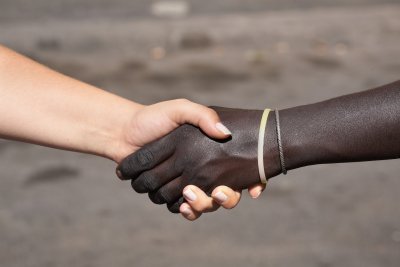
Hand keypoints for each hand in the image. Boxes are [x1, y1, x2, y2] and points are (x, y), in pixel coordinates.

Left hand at [117, 107, 279, 214]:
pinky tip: (182, 205)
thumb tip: (224, 134)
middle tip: (218, 193)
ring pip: (204, 204)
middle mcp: (201, 169)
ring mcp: (187, 183)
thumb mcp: (180, 109)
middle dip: (225, 199)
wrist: (125, 132)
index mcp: (208, 152)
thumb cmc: (154, 118)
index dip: (249, 181)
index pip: (237, 170)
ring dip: (201, 204)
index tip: (248, 182)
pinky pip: (184, 209)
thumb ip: (201, 116)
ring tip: (191, 194)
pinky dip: (185, 210)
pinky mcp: (172, 193)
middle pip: (223, 194)